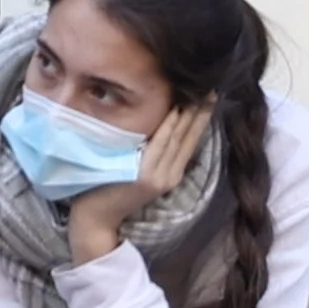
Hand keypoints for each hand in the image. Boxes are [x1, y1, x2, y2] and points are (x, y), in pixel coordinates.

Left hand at [66, 102, 211, 265]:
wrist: (97, 219)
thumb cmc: (112, 190)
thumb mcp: (139, 170)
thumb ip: (152, 154)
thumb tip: (161, 125)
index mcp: (172, 174)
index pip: (192, 141)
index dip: (202, 118)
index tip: (210, 96)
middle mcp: (170, 175)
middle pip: (189, 137)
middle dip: (201, 112)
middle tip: (211, 88)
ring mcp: (159, 177)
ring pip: (177, 139)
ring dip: (189, 115)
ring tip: (198, 93)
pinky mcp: (146, 177)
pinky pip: (159, 146)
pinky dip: (167, 128)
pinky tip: (176, 111)